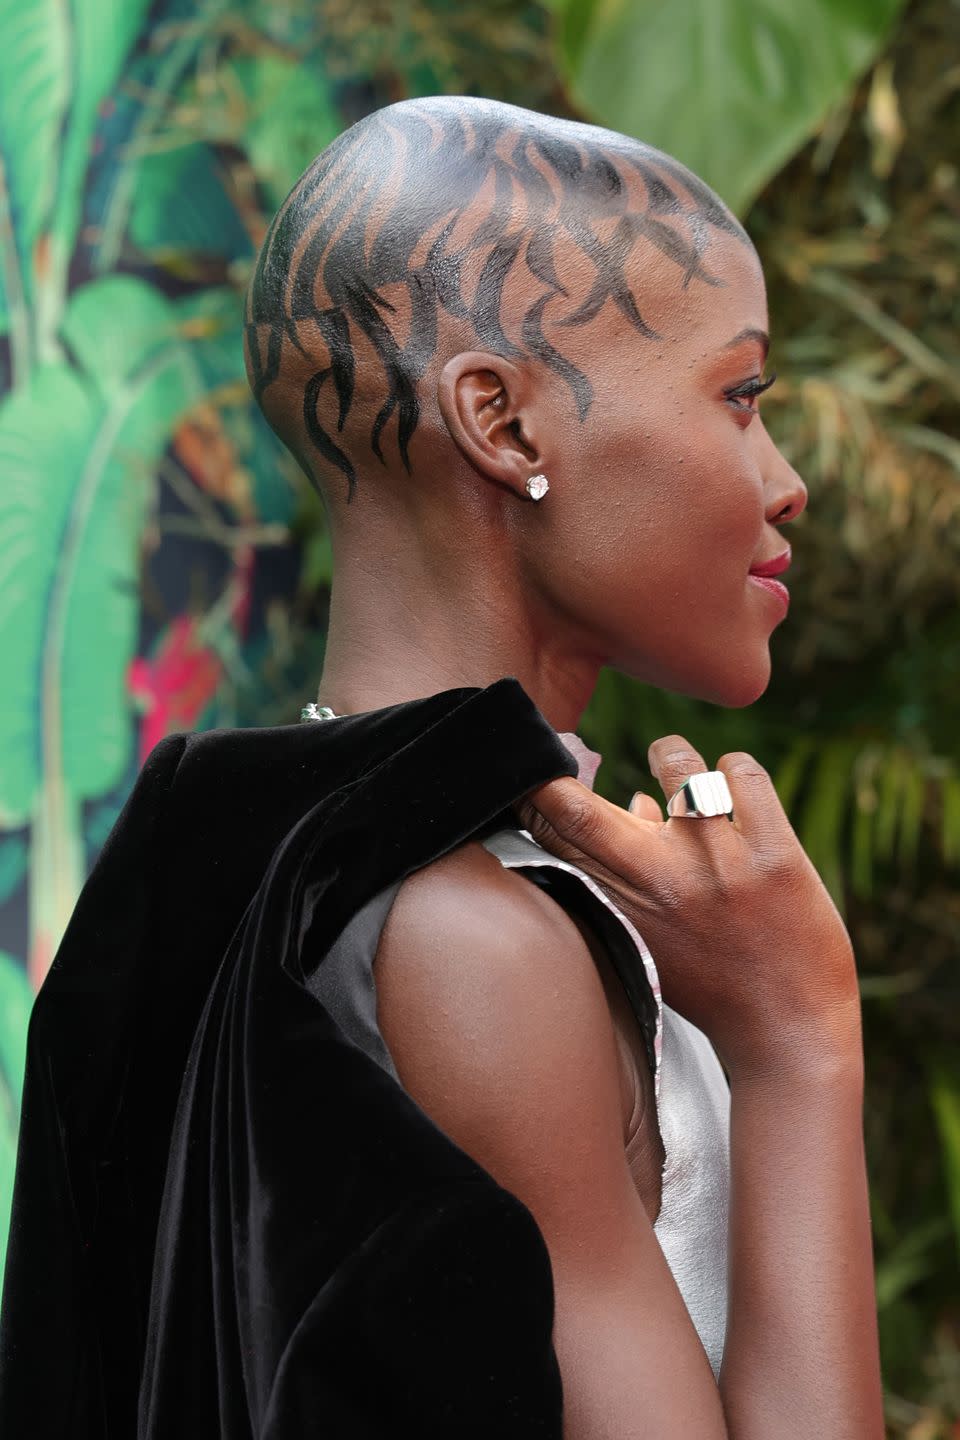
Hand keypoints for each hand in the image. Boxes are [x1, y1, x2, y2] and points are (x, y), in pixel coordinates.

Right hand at [514, 735, 860, 1079]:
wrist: (789, 1035)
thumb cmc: (715, 984)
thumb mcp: (655, 936)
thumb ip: (631, 874)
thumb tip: (635, 799)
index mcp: (621, 906)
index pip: (552, 837)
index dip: (532, 794)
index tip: (536, 771)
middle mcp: (659, 882)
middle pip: (577, 807)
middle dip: (558, 769)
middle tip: (575, 751)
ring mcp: (718, 865)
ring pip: (678, 763)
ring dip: (671, 754)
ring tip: (674, 762)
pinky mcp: (776, 856)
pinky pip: (742, 772)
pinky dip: (734, 769)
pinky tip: (733, 785)